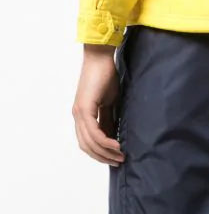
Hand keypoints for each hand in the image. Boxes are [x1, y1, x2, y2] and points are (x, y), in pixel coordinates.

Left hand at [72, 45, 124, 165]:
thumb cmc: (106, 74)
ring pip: (89, 142)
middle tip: (118, 161)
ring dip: (104, 152)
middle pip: (87, 146)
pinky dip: (105, 142)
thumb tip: (113, 134)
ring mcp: (79, 112)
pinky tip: (116, 145)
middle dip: (103, 157)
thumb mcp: (109, 101)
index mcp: (82, 114)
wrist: (100, 57)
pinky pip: (94, 132)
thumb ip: (108, 118)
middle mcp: (77, 116)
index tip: (114, 157)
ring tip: (119, 156)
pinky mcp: (84, 108)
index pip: (88, 141)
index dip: (100, 152)